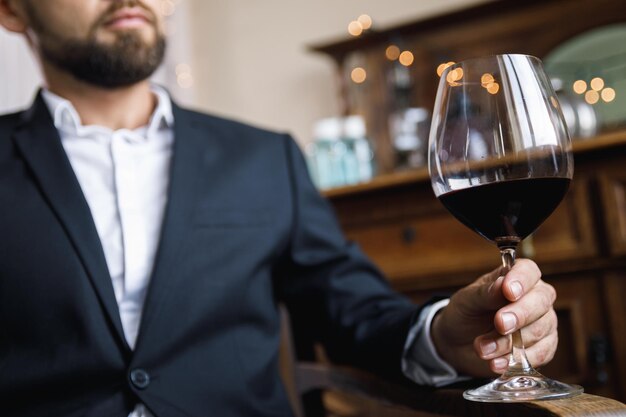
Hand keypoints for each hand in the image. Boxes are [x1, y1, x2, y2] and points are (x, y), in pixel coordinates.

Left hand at [430, 259, 557, 376]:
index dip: (521, 280)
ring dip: (508, 342)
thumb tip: (503, 285)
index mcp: (516, 277)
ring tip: (481, 348)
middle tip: (500, 324)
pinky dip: (516, 360)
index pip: (528, 271)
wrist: (459, 343)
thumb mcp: (467, 300)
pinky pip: (540, 354)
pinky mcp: (543, 347)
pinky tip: (496, 363)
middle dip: (519, 314)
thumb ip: (485, 293)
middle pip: (541, 301)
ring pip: (539, 330)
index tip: (508, 291)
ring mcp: (543, 322)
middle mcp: (535, 297)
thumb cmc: (466, 313)